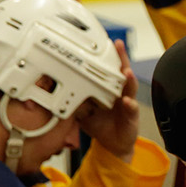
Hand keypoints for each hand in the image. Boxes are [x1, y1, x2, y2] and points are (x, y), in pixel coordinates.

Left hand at [79, 39, 137, 162]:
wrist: (112, 144)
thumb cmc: (99, 125)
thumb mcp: (81, 110)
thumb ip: (72, 98)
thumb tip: (54, 89)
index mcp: (109, 90)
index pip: (108, 69)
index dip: (107, 56)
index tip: (103, 42)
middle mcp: (120, 93)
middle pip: (122, 73)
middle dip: (121, 58)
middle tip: (118, 46)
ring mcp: (127, 104)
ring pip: (130, 88)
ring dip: (129, 79)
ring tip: (126, 71)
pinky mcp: (131, 117)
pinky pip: (131, 109)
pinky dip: (130, 105)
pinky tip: (127, 101)